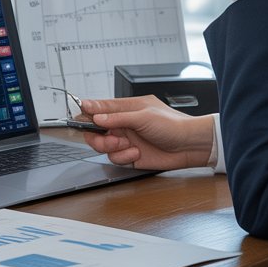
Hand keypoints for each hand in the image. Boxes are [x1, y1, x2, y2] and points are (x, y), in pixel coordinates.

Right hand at [78, 96, 215, 170]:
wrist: (189, 146)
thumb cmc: (173, 125)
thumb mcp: (143, 116)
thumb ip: (117, 116)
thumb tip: (96, 116)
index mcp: (127, 108)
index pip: (101, 108)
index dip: (88, 111)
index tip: (78, 116)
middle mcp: (124, 124)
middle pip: (97, 130)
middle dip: (98, 136)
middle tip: (107, 138)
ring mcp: (127, 140)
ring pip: (103, 146)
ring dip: (112, 147)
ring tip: (126, 145)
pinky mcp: (130, 156)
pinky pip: (115, 158)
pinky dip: (123, 157)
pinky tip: (136, 153)